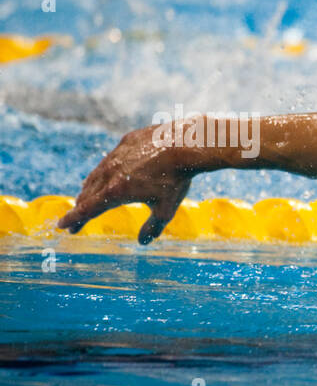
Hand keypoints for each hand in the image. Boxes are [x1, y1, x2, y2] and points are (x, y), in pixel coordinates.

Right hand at [58, 126, 192, 244]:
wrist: (185, 145)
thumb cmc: (176, 180)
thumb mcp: (166, 209)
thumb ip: (152, 227)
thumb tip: (143, 242)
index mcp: (116, 192)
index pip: (88, 209)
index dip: (74, 219)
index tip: (63, 226)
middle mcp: (110, 173)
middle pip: (88, 194)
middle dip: (81, 209)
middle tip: (75, 222)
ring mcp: (117, 156)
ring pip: (96, 175)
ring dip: (89, 190)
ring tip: (84, 200)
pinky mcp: (126, 143)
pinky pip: (110, 160)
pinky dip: (103, 172)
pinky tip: (104, 176)